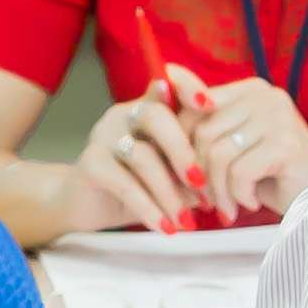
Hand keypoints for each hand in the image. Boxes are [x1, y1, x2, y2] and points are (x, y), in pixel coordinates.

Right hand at [66, 85, 210, 233]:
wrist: (87, 205)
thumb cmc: (137, 184)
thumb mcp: (171, 174)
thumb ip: (193, 169)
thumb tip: (220, 183)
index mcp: (148, 108)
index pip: (167, 79)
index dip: (188, 85)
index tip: (210, 108)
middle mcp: (124, 115)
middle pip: (155, 115)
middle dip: (183, 151)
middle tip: (202, 186)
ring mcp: (104, 137)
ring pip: (142, 156)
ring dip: (169, 193)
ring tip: (186, 222)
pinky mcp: (90, 164)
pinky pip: (124, 184)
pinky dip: (148, 208)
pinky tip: (165, 228)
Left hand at [171, 68, 307, 218]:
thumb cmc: (270, 176)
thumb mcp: (232, 148)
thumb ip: (203, 133)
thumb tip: (153, 131)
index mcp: (248, 89)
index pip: (192, 100)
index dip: (174, 135)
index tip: (176, 168)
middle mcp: (263, 95)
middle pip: (201, 133)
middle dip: (197, 174)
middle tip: (206, 200)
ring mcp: (277, 117)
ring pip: (217, 155)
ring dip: (217, 191)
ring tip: (228, 207)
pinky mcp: (286, 144)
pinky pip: (238, 172)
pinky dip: (237, 195)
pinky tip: (250, 203)